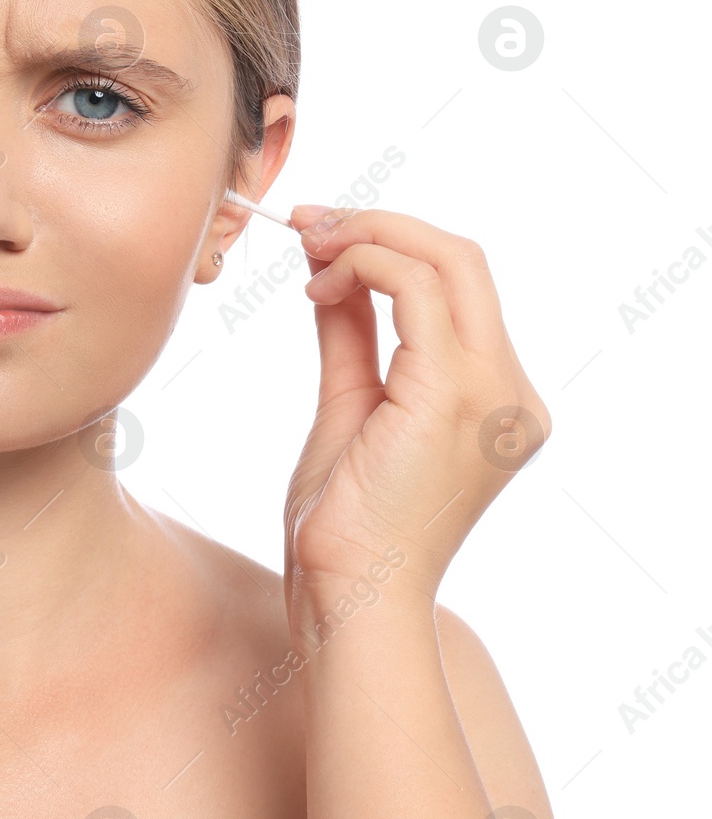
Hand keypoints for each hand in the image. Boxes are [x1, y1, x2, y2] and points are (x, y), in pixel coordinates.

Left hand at [280, 205, 550, 611]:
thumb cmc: (344, 522)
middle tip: (308, 224)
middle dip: (380, 225)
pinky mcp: (453, 395)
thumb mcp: (349, 405)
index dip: (389, 243)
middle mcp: (512, 392)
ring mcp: (492, 393)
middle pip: (463, 258)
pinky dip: (363, 267)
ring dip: (366, 239)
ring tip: (307, 248)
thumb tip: (335, 273)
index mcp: (497, 398)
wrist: (348, 594)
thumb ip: (351, 337)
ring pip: (446, 260)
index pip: (460, 284)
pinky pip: (415, 291)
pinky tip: (320, 287)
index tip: (319, 237)